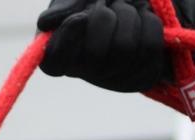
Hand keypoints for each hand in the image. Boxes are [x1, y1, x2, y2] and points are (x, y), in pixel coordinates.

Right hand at [37, 0, 170, 92]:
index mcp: (60, 53)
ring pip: (124, 48)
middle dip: (106, 18)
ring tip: (126, 12)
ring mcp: (114, 78)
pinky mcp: (141, 76)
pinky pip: (149, 48)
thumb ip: (64, 6)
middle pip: (95, 53)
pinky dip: (148, 23)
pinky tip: (142, 21)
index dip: (68, 38)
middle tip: (108, 7)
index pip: (54, 61)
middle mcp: (85, 71)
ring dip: (129, 17)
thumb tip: (45, 23)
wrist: (136, 0)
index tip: (80, 17)